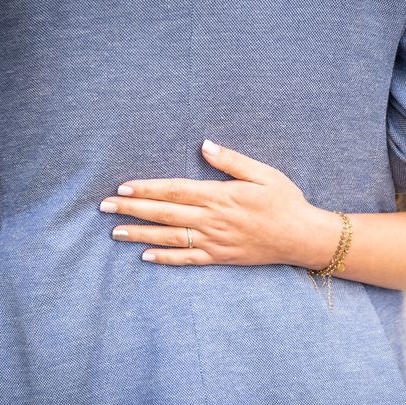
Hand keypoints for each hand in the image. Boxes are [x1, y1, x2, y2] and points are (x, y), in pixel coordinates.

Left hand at [99, 140, 339, 266]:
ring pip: (170, 237)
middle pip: (164, 213)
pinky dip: (166, 259)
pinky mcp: (221, 257)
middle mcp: (212, 219)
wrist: (301, 237)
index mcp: (220, 195)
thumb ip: (232, 160)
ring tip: (115, 232)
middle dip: (132, 209)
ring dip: (140, 234)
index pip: (174, 190)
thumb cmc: (285, 201)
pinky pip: (188, 259)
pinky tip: (146, 256)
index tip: (122, 188)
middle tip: (104, 208)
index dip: (146, 189)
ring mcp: (215, 241)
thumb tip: (205, 145)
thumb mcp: (263, 173)